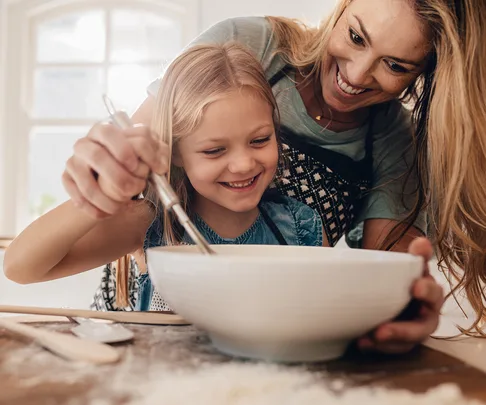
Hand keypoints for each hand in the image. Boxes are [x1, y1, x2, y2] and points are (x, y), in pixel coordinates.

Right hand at [62, 123, 168, 218]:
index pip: (111, 133)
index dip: (127, 150)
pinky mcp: (67, 178)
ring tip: (123, 207)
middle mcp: (85, 143)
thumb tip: (160, 167)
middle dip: (119, 177)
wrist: (110, 174)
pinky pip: (77, 197)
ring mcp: (74, 161)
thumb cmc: (133, 161)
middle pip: (96, 156)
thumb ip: (157, 154)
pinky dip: (94, 209)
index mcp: (104, 131)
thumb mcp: (148, 153)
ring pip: (86, 182)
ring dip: (107, 199)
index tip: (146, 167)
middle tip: (135, 189)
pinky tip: (106, 214)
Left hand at [357, 237, 443, 353]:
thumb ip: (413, 256)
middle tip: (382, 330)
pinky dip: (377, 347)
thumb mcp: (404, 265)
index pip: (433, 293)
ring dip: (388, 343)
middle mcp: (425, 314)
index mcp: (429, 292)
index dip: (426, 291)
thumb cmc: (400, 277)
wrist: (389, 289)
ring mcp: (414, 330)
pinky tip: (361, 342)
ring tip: (369, 338)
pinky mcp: (400, 341)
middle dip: (404, 330)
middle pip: (423, 327)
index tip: (415, 286)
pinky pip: (392, 349)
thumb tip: (422, 241)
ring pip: (406, 342)